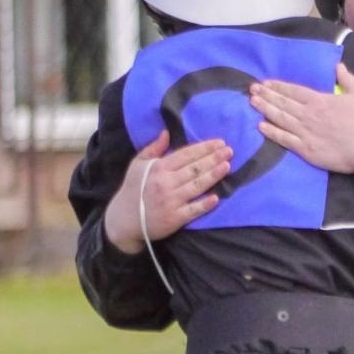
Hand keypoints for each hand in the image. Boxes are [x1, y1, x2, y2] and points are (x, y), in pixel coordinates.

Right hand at [103, 130, 232, 253]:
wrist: (123, 220)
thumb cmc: (133, 189)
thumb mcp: (137, 165)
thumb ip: (153, 149)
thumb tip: (166, 133)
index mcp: (158, 168)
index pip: (186, 155)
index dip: (204, 148)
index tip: (219, 143)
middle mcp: (166, 183)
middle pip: (195, 168)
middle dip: (213, 158)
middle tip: (229, 151)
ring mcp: (171, 201)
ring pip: (197, 186)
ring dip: (213, 175)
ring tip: (227, 166)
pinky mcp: (174, 219)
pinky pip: (193, 210)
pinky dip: (204, 204)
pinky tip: (216, 198)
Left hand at [249, 63, 353, 175]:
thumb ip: (346, 79)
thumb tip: (338, 66)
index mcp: (319, 100)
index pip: (293, 91)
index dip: (278, 87)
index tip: (265, 83)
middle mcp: (308, 114)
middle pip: (283, 103)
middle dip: (266, 95)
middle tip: (251, 89)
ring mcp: (305, 132)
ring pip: (280, 118)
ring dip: (265, 109)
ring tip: (252, 102)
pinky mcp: (305, 149)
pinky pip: (284, 139)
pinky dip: (272, 132)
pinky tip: (261, 126)